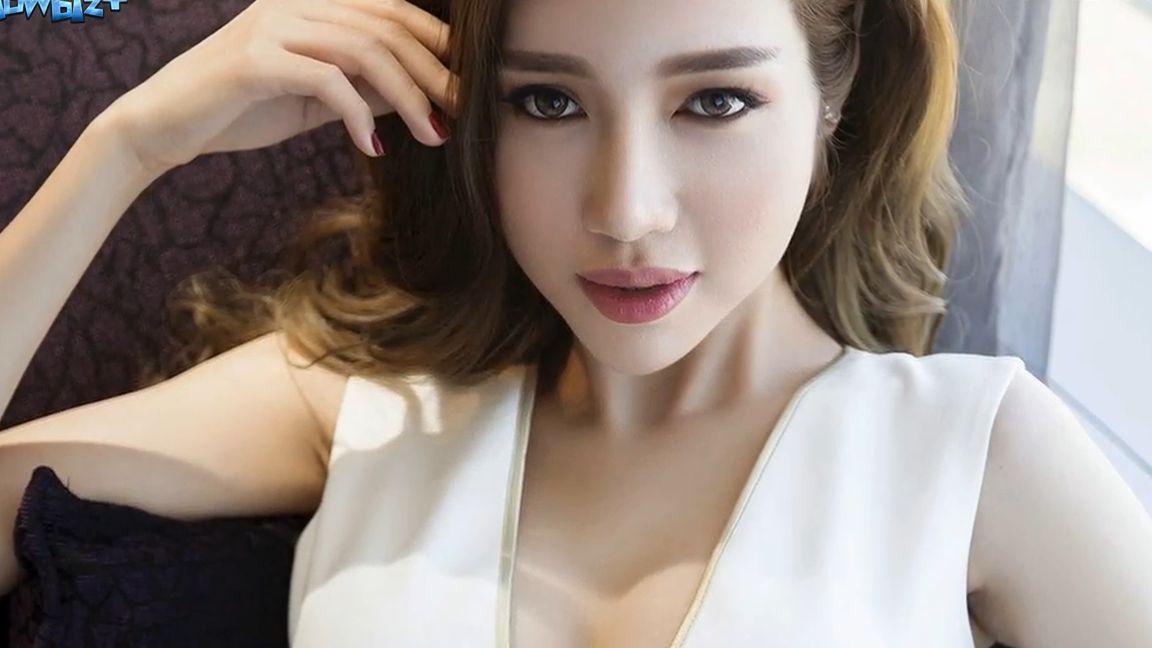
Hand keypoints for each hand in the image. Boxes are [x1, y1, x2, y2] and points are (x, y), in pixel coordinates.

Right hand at [102, 0, 457, 173]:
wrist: (164, 125)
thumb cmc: (242, 109)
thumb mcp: (315, 97)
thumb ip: (361, 87)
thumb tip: (417, 94)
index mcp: (311, 3)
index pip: (390, 11)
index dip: (436, 43)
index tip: (467, 84)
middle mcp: (294, 3)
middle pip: (386, 28)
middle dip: (433, 72)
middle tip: (462, 113)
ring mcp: (273, 26)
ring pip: (366, 51)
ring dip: (409, 97)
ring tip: (433, 135)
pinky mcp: (254, 60)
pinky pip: (328, 81)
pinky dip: (359, 116)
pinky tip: (373, 147)